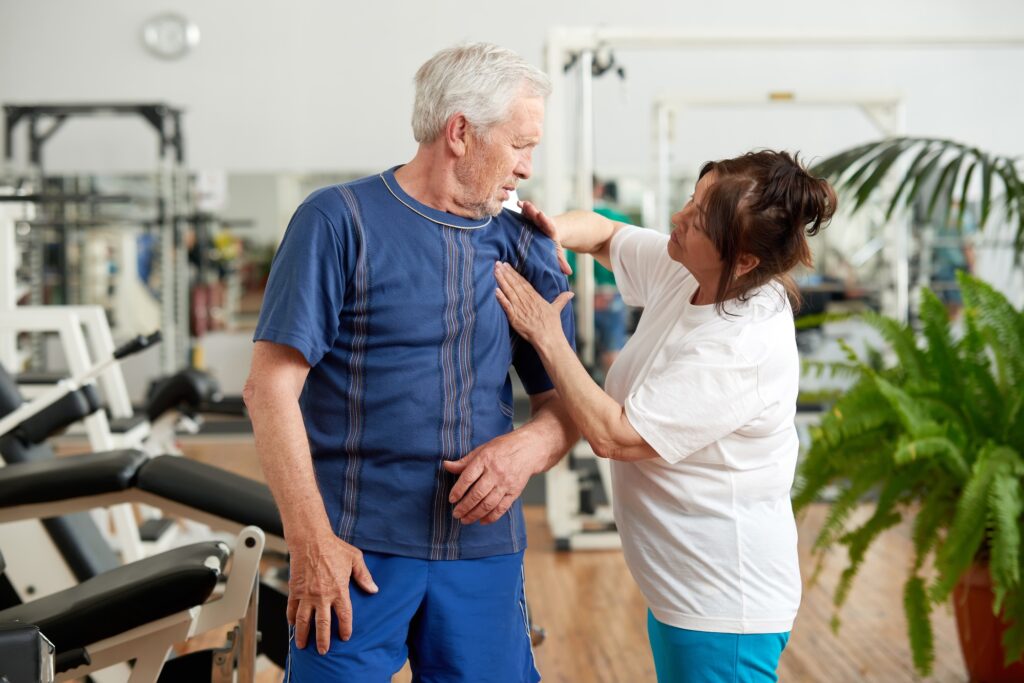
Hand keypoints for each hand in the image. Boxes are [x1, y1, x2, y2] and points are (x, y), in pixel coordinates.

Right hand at [287, 533, 377, 653]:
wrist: (311, 540)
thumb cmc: (334, 547)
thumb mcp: (355, 559)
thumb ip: (364, 576)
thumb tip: (374, 590)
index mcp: (339, 589)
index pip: (344, 615)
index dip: (345, 628)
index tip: (345, 637)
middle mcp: (323, 595)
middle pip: (323, 624)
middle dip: (323, 640)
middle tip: (323, 651)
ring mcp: (307, 594)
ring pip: (304, 621)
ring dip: (304, 635)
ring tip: (303, 645)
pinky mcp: (295, 590)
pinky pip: (292, 609)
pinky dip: (291, 618)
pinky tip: (293, 624)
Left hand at [442, 429, 542, 524]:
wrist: (529, 449)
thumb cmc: (502, 448)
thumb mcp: (482, 449)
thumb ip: (464, 461)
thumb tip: (446, 465)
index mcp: (485, 459)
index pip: (468, 478)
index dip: (458, 490)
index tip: (451, 499)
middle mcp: (495, 473)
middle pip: (477, 494)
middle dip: (464, 506)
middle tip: (455, 514)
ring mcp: (506, 484)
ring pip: (488, 504)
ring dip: (474, 514)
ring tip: (464, 520)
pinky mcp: (515, 492)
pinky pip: (502, 508)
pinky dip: (491, 517)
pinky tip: (481, 521)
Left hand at [494, 261, 573, 346]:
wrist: (548, 337)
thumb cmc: (552, 325)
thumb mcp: (557, 309)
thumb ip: (561, 299)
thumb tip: (571, 293)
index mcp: (535, 297)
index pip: (522, 282)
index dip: (514, 273)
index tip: (507, 265)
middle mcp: (526, 300)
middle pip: (514, 284)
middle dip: (505, 273)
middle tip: (498, 263)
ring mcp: (520, 308)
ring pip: (509, 291)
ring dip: (502, 281)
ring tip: (495, 271)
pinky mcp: (515, 317)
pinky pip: (506, 305)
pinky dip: (501, 298)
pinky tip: (495, 290)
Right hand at [519, 200, 571, 275]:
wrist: (549, 231)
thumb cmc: (551, 243)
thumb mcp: (556, 251)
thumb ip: (560, 260)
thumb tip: (568, 273)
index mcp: (549, 230)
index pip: (547, 225)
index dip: (544, 221)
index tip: (541, 215)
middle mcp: (542, 222)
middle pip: (538, 217)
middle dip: (533, 212)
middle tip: (529, 206)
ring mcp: (534, 219)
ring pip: (531, 212)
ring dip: (527, 208)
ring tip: (520, 203)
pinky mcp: (528, 217)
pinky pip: (524, 212)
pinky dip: (521, 208)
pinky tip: (516, 203)